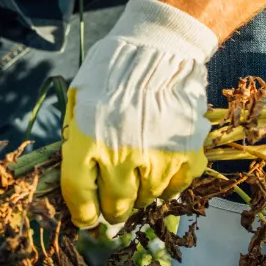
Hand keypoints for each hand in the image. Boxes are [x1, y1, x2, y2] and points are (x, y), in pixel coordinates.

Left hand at [60, 0, 217, 227]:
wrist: (158, 48)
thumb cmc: (112, 71)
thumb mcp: (79, 101)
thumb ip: (78, 141)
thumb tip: (79, 180)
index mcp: (88, 140)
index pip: (80, 196)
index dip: (81, 214)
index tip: (85, 218)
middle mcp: (121, 154)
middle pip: (115, 205)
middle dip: (112, 207)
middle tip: (114, 201)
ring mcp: (158, 158)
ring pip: (147, 200)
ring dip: (141, 193)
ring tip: (139, 173)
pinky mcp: (187, 154)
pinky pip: (177, 188)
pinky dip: (169, 184)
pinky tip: (162, 165)